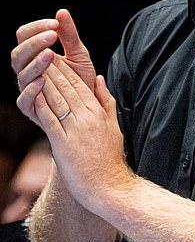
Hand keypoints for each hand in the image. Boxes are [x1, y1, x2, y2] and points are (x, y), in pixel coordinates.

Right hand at [12, 8, 95, 125]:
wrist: (90, 108)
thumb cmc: (81, 80)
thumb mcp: (79, 55)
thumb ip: (69, 35)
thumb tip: (62, 12)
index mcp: (34, 55)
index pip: (24, 36)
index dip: (36, 28)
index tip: (55, 24)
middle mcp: (27, 71)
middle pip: (18, 54)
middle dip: (34, 43)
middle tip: (52, 35)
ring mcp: (28, 90)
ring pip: (21, 75)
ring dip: (35, 63)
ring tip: (49, 54)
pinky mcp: (32, 109)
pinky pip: (24, 100)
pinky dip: (31, 90)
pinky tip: (42, 81)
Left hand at [30, 59, 128, 212]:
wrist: (110, 188)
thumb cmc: (110, 161)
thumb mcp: (113, 127)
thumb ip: (107, 102)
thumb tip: (100, 79)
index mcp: (98, 113)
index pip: (80, 85)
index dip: (66, 69)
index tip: (56, 56)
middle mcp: (87, 118)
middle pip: (67, 88)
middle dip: (53, 69)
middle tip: (41, 53)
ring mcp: (75, 131)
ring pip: (57, 100)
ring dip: (45, 82)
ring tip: (35, 67)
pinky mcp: (63, 145)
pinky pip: (50, 120)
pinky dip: (41, 104)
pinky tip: (33, 93)